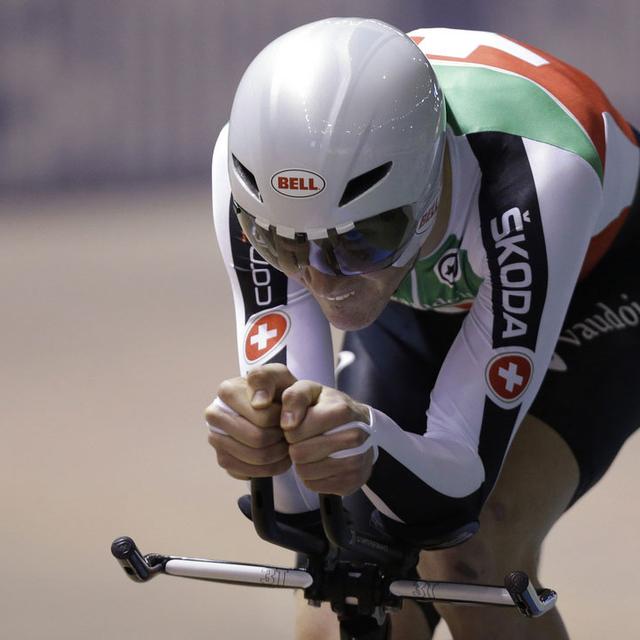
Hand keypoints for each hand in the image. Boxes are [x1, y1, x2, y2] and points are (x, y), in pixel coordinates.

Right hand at [205, 364, 296, 479]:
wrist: (277, 409)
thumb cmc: (278, 391)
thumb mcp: (279, 375)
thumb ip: (268, 379)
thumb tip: (258, 403)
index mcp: (227, 391)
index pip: (263, 417)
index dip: (280, 419)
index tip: (284, 414)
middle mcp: (215, 415)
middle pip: (258, 439)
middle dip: (280, 439)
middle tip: (288, 433)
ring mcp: (216, 439)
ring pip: (256, 458)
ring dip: (278, 454)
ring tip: (285, 444)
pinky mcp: (224, 459)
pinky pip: (250, 472)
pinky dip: (270, 468)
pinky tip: (277, 457)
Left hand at [280, 381, 373, 495]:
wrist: (362, 426)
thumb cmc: (329, 407)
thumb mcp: (311, 391)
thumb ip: (294, 397)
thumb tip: (287, 423)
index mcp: (342, 412)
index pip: (295, 431)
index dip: (290, 429)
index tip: (300, 424)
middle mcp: (354, 438)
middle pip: (300, 454)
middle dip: (296, 446)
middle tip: (305, 439)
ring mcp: (356, 462)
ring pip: (305, 472)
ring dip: (302, 462)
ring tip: (312, 449)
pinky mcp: (353, 482)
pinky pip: (314, 486)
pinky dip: (312, 476)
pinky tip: (320, 462)